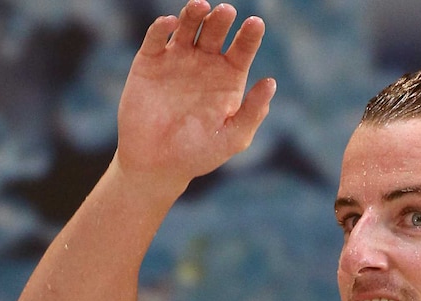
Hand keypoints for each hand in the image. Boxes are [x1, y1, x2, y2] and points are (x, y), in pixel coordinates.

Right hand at [115, 1, 275, 188]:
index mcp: (228, 78)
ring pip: (188, 27)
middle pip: (216, 31)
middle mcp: (204, 63)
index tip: (256, 24)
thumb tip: (271, 82)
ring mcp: (176, 60)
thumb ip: (252, 112)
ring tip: (202, 6)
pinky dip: (162, 28)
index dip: (250, 35)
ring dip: (194, 14)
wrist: (157, 164)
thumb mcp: (233, 137)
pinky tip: (171, 24)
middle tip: (227, 12)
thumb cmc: (199, 154)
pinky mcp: (149, 62)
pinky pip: (156, 38)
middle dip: (222, 19)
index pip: (243, 49)